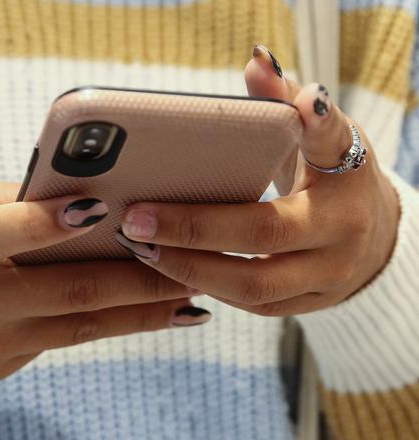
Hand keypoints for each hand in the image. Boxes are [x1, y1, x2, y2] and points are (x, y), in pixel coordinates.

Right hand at [0, 179, 203, 397]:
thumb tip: (73, 190)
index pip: (2, 232)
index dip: (50, 221)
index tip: (103, 205)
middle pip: (68, 288)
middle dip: (135, 274)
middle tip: (187, 257)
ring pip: (82, 324)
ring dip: (143, 308)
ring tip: (192, 290)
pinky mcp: (5, 365)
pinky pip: (71, 342)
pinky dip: (117, 326)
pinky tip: (158, 316)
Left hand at [114, 45, 399, 316]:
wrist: (374, 239)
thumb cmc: (335, 180)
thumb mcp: (323, 138)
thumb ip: (287, 102)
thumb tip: (256, 63)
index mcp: (348, 177)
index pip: (332, 144)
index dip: (317, 124)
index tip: (301, 104)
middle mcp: (342, 233)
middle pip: (264, 235)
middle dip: (192, 230)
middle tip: (135, 220)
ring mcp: (327, 278)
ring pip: (252, 285)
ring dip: (189, 268)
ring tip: (140, 249)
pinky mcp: (308, 305)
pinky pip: (252, 306)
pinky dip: (207, 288)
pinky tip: (167, 269)